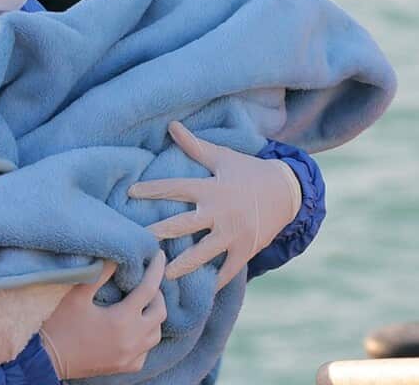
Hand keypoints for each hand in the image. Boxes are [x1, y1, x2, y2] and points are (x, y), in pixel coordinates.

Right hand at [39, 251, 166, 378]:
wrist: (47, 359)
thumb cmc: (60, 325)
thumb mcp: (77, 295)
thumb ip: (99, 274)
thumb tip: (116, 256)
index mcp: (122, 319)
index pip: (148, 289)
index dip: (156, 269)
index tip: (159, 255)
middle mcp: (132, 339)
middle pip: (159, 312)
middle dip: (157, 294)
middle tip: (147, 282)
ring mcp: (130, 356)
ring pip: (156, 334)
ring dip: (154, 317)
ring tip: (142, 304)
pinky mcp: (124, 367)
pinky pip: (146, 351)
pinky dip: (145, 337)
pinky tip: (134, 329)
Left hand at [129, 122, 300, 287]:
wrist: (288, 192)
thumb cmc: (249, 172)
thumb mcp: (223, 157)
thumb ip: (195, 146)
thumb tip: (171, 125)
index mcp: (212, 188)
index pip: (176, 188)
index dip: (153, 189)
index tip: (130, 192)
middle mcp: (221, 212)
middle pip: (184, 224)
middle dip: (160, 232)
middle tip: (138, 241)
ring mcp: (234, 234)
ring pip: (203, 253)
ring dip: (182, 265)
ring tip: (162, 275)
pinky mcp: (246, 250)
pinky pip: (228, 271)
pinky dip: (214, 282)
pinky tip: (197, 292)